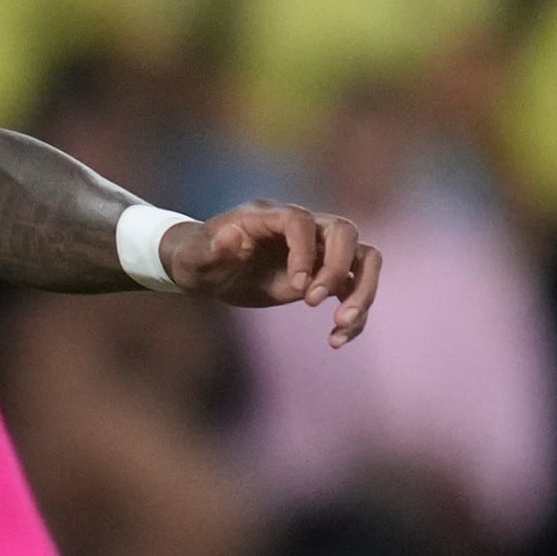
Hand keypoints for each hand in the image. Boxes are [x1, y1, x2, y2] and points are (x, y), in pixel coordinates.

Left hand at [172, 198, 381, 345]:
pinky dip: (356, 313)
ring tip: (341, 325)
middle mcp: (301, 227)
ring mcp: (317, 250)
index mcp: (268, 215)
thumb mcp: (192, 257)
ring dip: (363, 291)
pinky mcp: (324, 275)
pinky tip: (337, 340)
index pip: (301, 222)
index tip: (297, 288)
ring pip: (363, 258)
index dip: (305, 252)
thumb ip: (209, 249)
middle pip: (345, 232)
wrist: (207, 269)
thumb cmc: (196, 258)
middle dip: (338, 268)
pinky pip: (356, 287)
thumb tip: (230, 238)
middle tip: (312, 303)